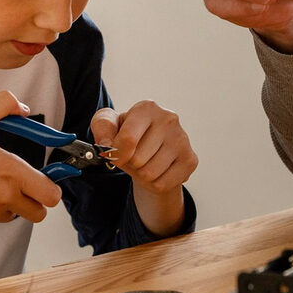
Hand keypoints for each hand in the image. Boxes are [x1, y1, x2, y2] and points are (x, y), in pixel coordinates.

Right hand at [0, 90, 64, 226]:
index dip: (52, 183)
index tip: (44, 173)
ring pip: (14, 215)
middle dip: (36, 197)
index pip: (50, 193)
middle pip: (39, 211)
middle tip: (22, 178)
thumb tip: (23, 108)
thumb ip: (4, 105)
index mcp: (8, 172)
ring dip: (11, 202)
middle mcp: (1, 198)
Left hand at [91, 100, 196, 234]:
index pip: (128, 140)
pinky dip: (154, 184)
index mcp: (147, 108)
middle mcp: (169, 119)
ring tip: (146, 162)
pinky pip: (163, 184)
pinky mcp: (190, 159)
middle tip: (134, 156)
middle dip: (131, 164)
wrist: (152, 148)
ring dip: (141, 174)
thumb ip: (102, 128)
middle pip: (138, 160)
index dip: (117, 155)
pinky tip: (158, 170)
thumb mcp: (108, 125)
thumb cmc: (127, 134)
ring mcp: (182, 139)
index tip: (115, 155)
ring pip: (150, 174)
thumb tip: (107, 145)